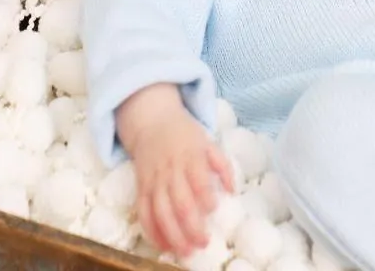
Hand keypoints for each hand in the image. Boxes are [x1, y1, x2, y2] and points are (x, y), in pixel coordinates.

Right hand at [117, 84, 234, 257]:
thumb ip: (222, 165)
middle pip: (179, 203)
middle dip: (191, 227)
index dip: (205, 196)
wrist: (152, 122)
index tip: (213, 210)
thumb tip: (233, 191)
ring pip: (160, 212)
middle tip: (203, 243)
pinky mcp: (141, 188)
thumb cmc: (185, 134)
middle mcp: (171, 170)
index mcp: (190, 156)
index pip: (197, 179)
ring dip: (172, 235)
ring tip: (185, 252)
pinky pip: (143, 213)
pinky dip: (151, 232)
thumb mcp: (208, 142)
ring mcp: (153, 180)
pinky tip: (163, 245)